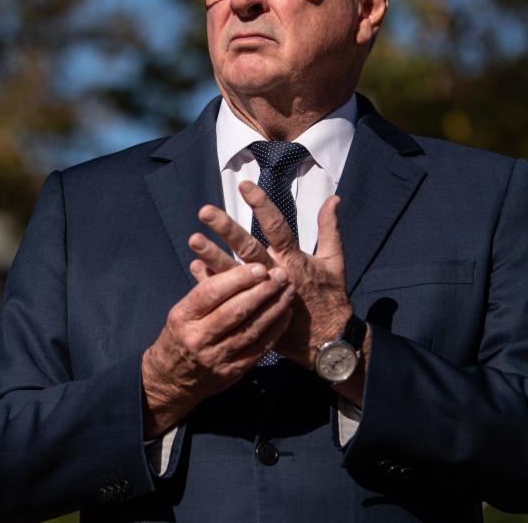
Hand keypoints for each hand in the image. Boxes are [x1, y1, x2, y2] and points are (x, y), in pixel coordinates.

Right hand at [141, 259, 293, 437]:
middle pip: (235, 311)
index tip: (260, 267)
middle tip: (281, 275)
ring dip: (274, 308)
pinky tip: (285, 314)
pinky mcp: (231, 372)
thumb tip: (210, 258)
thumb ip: (202, 288)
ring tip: (288, 291)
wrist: (172, 380)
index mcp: (183, 317)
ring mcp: (215, 358)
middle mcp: (197, 338)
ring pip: (251, 330)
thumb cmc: (180, 336)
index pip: (212, 292)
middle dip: (263, 291)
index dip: (238, 278)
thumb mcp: (182, 311)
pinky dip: (275, 330)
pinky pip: (259, 349)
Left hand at [189, 181, 353, 370]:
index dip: (262, 206)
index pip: (277, 227)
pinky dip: (211, 282)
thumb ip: (330, 229)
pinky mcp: (253, 311)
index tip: (246, 186)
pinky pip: (228, 297)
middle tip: (205, 212)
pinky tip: (195, 266)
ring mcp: (261, 295)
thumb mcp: (335, 261)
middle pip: (248, 249)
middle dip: (227, 229)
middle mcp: (275, 275)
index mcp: (294, 260)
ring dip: (212, 256)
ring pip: (233, 274)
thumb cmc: (330, 297)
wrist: (326, 341)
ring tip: (193, 239)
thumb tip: (334, 198)